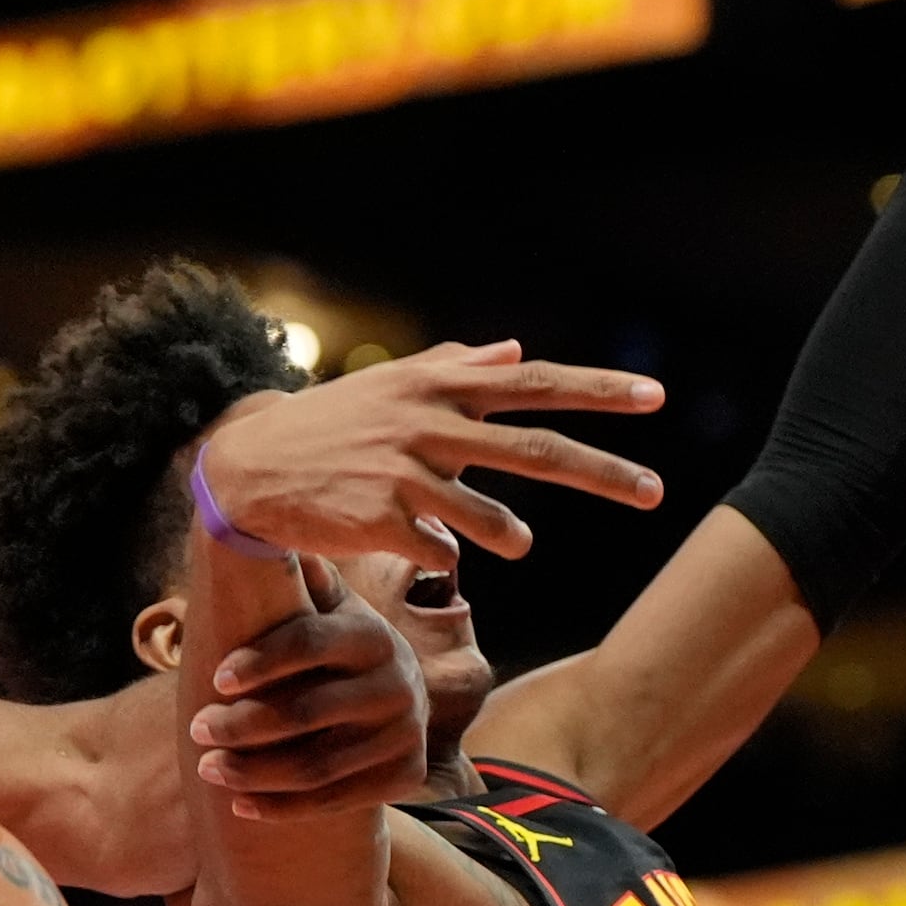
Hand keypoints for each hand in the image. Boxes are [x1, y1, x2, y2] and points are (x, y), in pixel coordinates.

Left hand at [181, 560, 429, 820]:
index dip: (262, 660)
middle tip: (196, 728)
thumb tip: (246, 518)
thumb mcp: (325, 607)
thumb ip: (292, 580)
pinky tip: (240, 804)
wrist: (394, 700)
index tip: (216, 677)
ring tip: (208, 768)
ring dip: (254, 772)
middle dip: (243, 724)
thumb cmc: (334, 647)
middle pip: (308, 712)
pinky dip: (283, 807)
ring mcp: (406, 731)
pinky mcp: (406, 774)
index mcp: (371, 633)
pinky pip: (336, 801)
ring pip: (317, 764)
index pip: (310, 643)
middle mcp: (399, 681)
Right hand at [192, 341, 664, 571]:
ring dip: (513, 537)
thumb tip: (514, 350)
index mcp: (440, 388)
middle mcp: (430, 425)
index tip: (655, 397)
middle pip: (536, 450)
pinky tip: (426, 549)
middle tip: (656, 492)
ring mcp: (405, 476)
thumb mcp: (390, 386)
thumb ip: (453, 366)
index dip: (598, 390)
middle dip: (603, 472)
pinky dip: (446, 555)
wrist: (249, 469)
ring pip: (493, 521)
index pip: (536, 385)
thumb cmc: (330, 424)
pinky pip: (442, 554)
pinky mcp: (380, 523)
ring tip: (515, 542)